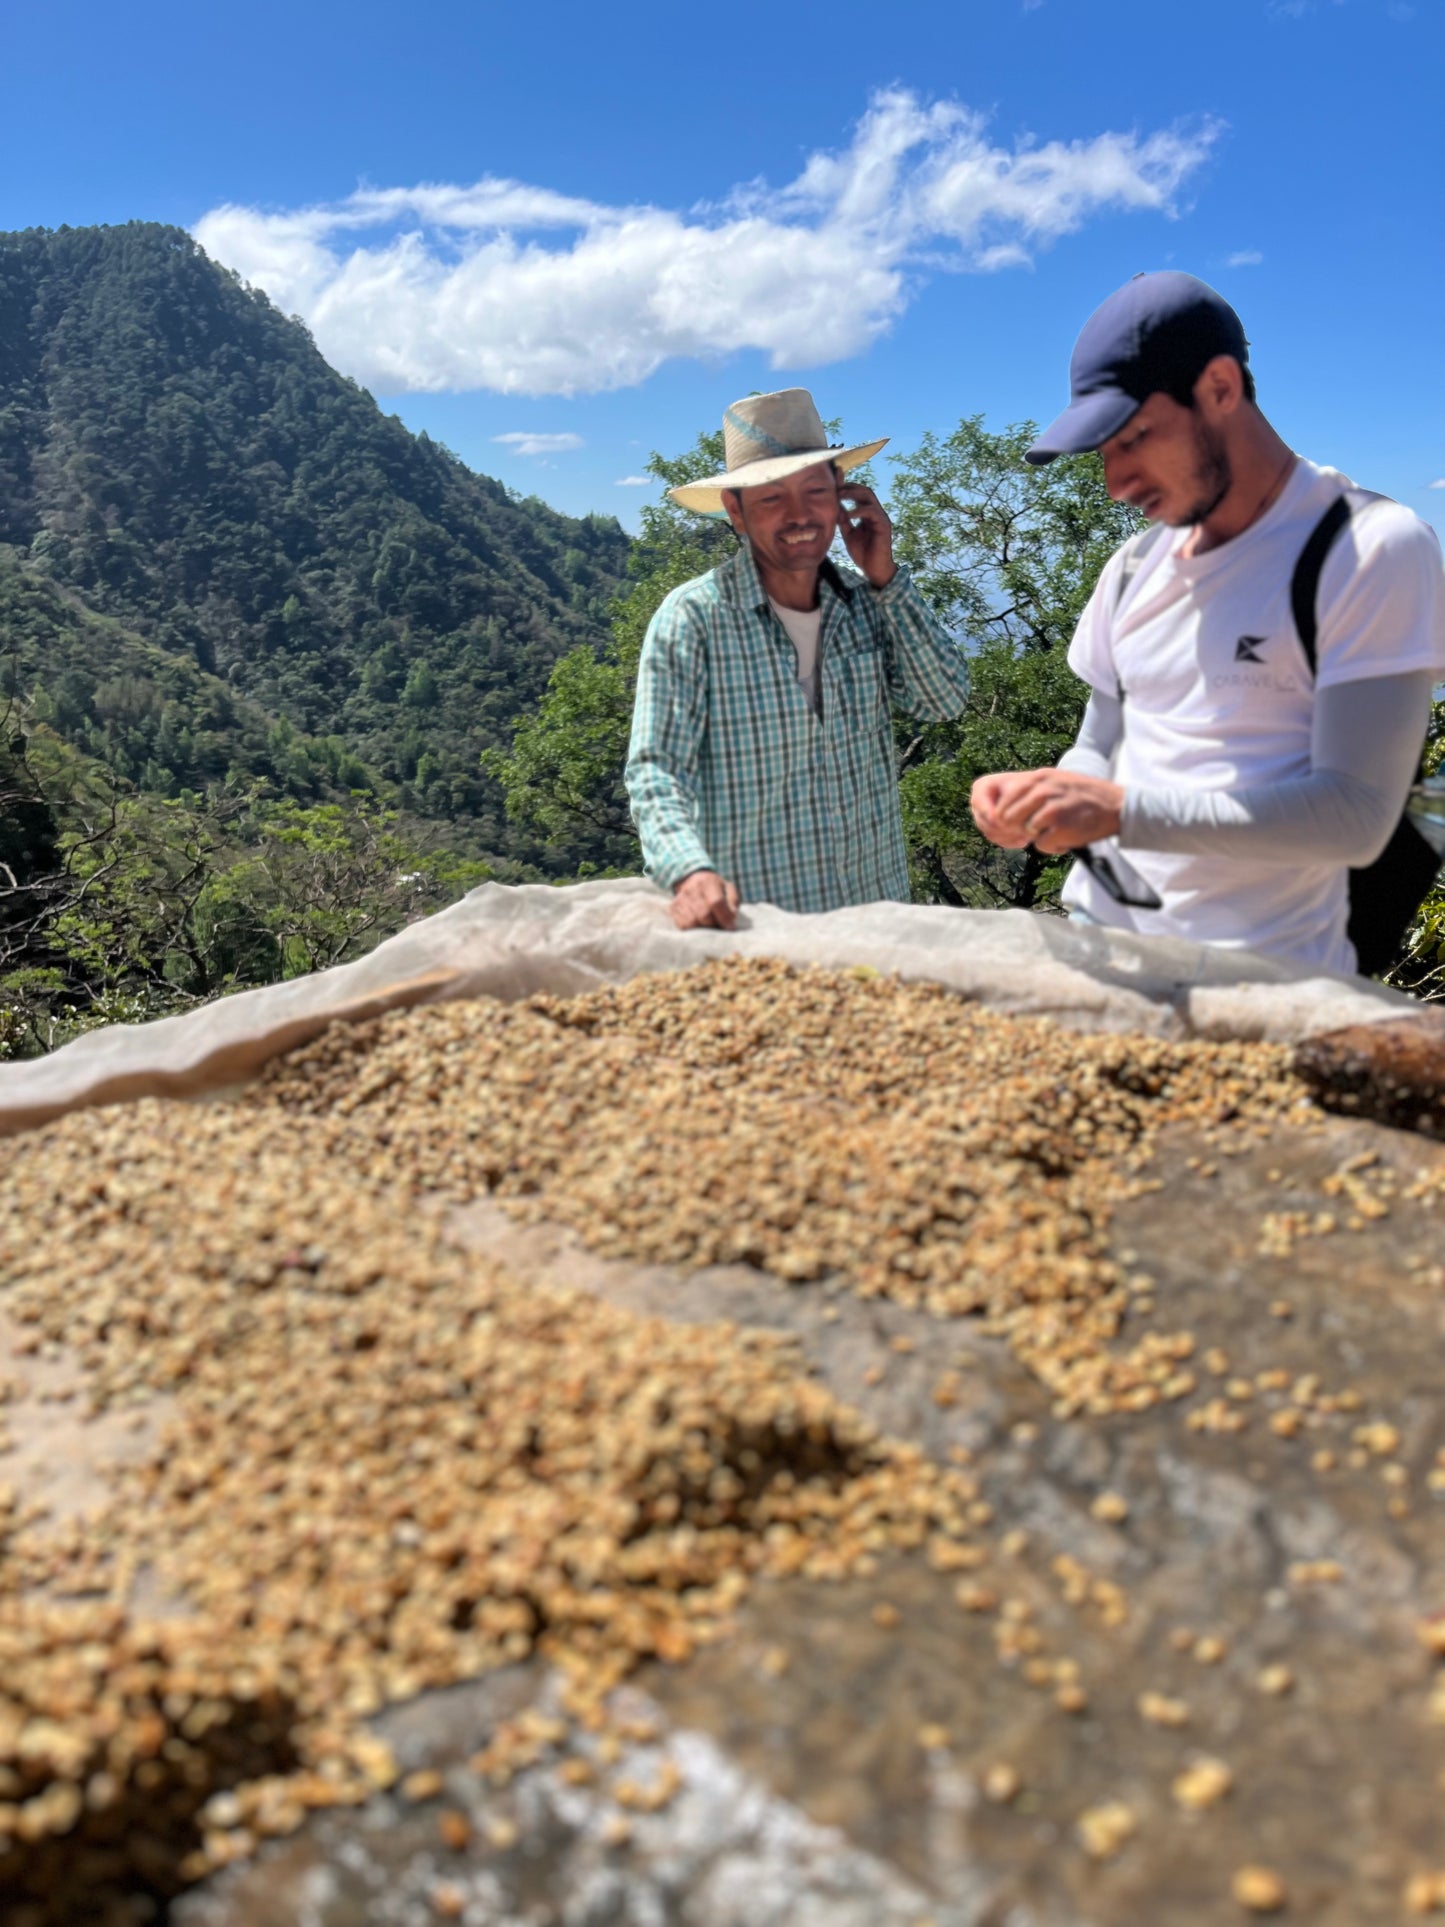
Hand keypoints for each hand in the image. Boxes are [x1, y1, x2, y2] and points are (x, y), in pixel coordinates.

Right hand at [671, 870, 740, 929]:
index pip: (716, 902)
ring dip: (703, 928)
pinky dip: (692, 929)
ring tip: (708, 924)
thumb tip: (729, 922)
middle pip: (704, 914)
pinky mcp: (673, 908)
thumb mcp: (728, 889)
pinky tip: (698, 924)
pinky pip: (683, 925)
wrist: (692, 880)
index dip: (724, 918)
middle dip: (714, 924)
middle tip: (718, 925)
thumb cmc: (715, 888)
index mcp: (708, 881)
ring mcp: (680, 898)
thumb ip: (732, 903)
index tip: (729, 927)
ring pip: (693, 922)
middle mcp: (692, 888)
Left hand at [836, 478, 895, 588]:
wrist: (874, 570)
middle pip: (865, 491)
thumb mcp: (849, 534)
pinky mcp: (884, 526)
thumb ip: (844, 521)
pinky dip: (859, 510)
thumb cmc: (863, 553)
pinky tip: (848, 514)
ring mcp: (881, 518)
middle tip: (835, 488)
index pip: (859, 494)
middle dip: (849, 487)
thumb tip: (835, 507)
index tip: (833, 486)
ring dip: (853, 494)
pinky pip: (872, 512)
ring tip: (839, 496)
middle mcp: (876, 513)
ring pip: (869, 497)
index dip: (847, 488)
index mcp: (868, 514)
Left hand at [971, 769, 1123, 853]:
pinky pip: (1041, 845)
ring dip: (1038, 837)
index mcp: (1039, 777)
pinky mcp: (1061, 826)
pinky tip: (1067, 837)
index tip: (1015, 824)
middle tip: (1037, 831)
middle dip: (1018, 829)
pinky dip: (1053, 847)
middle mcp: (1042, 789)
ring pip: (1024, 832)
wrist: (1117, 805)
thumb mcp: (1055, 782)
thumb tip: (1001, 810)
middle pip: (1007, 818)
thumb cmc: (1083, 797)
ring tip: (1057, 830)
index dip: (1004, 816)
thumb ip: (1030, 790)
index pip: (1003, 799)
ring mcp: (1051, 808)